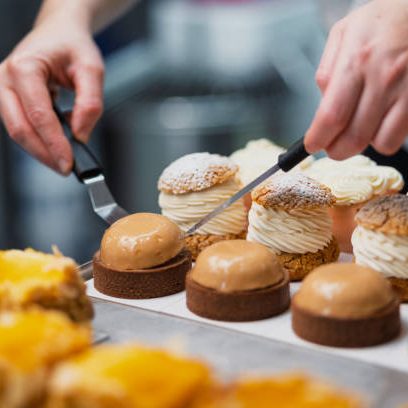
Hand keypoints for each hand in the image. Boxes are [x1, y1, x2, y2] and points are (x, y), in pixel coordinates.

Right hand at [0, 14, 103, 173]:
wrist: (60, 34)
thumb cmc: (73, 47)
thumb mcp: (92, 69)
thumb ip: (90, 103)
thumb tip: (80, 134)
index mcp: (25, 67)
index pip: (38, 115)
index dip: (54, 143)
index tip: (69, 163)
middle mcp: (6, 78)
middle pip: (19, 128)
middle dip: (44, 153)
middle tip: (67, 169)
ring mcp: (4, 89)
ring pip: (17, 130)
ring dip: (41, 150)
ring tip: (65, 159)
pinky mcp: (10, 99)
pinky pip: (21, 126)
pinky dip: (40, 140)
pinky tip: (57, 144)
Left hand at [305, 0, 407, 158]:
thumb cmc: (383, 21)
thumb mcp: (344, 32)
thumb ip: (327, 70)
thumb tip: (320, 104)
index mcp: (357, 60)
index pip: (331, 116)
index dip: (318, 139)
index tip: (312, 144)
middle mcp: (383, 77)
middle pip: (353, 138)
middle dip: (336, 150)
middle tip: (331, 147)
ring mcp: (406, 90)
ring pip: (379, 143)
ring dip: (363, 142)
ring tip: (359, 126)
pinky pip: (398, 137)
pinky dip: (385, 137)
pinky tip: (381, 120)